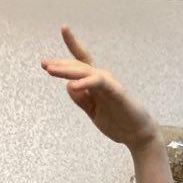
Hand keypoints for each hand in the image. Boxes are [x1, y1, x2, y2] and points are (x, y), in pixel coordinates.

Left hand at [40, 25, 158, 150]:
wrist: (137, 134)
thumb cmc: (118, 121)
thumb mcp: (93, 111)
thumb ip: (82, 99)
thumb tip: (68, 86)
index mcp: (94, 83)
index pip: (80, 63)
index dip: (70, 48)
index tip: (52, 48)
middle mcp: (101, 79)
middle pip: (78, 66)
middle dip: (60, 64)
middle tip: (44, 64)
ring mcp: (108, 84)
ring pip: (85, 71)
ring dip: (67, 70)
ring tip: (51, 70)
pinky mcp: (116, 92)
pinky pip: (99, 83)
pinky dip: (85, 83)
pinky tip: (73, 85)